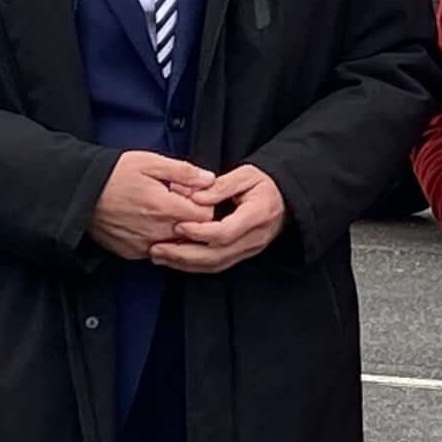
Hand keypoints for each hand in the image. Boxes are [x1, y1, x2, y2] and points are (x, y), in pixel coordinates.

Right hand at [87, 149, 215, 263]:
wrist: (79, 193)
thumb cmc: (112, 174)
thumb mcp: (149, 162)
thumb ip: (183, 172)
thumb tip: (209, 179)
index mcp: (164, 207)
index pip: (206, 216)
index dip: (202, 202)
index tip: (189, 193)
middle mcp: (156, 231)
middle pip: (193, 232)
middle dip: (190, 216)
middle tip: (173, 200)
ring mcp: (143, 245)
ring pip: (175, 244)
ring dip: (174, 229)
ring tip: (158, 210)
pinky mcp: (131, 253)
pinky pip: (156, 250)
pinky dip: (157, 238)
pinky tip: (145, 221)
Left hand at [154, 163, 287, 275]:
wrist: (284, 200)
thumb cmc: (264, 184)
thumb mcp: (246, 175)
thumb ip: (220, 186)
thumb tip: (194, 197)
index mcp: (257, 215)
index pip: (225, 232)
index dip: (199, 232)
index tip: (178, 226)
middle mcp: (254, 239)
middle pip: (216, 255)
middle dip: (183, 254)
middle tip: (157, 248)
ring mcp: (249, 250)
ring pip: (214, 265)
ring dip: (184, 263)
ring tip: (159, 256)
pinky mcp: (242, 255)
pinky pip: (216, 266)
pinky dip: (193, 265)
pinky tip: (174, 260)